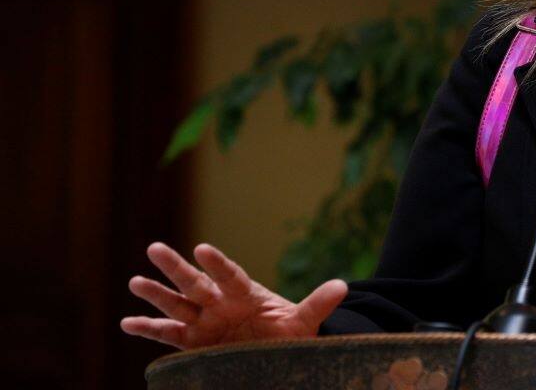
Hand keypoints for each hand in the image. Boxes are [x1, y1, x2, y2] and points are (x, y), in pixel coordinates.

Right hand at [120, 242, 347, 349]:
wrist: (276, 353)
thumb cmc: (289, 335)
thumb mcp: (304, 323)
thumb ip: (317, 305)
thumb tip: (342, 285)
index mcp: (246, 294)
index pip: (231, 276)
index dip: (218, 264)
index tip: (202, 248)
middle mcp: (220, 304)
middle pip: (195, 283)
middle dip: (176, 268)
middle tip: (155, 248)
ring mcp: (204, 322)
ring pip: (176, 305)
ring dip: (156, 295)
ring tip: (134, 281)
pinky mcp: (193, 342)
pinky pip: (167, 335)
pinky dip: (147, 329)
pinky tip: (127, 322)